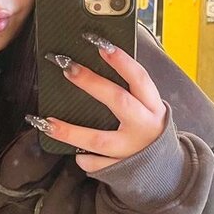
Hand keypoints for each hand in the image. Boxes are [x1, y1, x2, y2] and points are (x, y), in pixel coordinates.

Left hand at [29, 37, 166, 173]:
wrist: (166, 167)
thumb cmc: (150, 128)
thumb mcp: (149, 107)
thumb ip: (131, 90)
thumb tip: (99, 60)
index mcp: (153, 106)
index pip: (139, 78)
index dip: (121, 61)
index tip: (101, 45)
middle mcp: (143, 126)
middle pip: (118, 101)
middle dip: (91, 83)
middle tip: (68, 68)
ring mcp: (131, 150)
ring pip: (99, 140)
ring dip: (71, 131)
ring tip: (47, 123)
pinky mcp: (120, 169)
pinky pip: (97, 164)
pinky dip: (84, 159)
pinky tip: (75, 154)